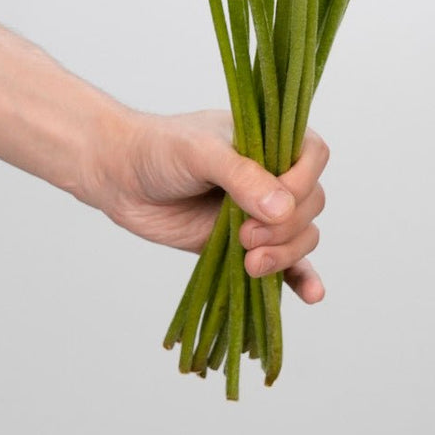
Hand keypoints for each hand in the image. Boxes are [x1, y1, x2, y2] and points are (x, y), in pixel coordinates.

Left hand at [91, 108, 328, 303]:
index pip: (313, 156)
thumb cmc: (159, 149)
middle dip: (285, 228)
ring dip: (286, 255)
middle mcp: (272, 174)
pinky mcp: (246, 245)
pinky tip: (311, 295)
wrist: (121, 177)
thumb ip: (241, 177)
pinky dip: (300, 278)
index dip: (302, 182)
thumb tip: (282, 209)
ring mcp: (260, 212)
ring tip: (250, 264)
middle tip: (245, 236)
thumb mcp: (199, 152)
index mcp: (269, 139)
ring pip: (301, 236)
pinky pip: (285, 264)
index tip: (274, 203)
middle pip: (310, 204)